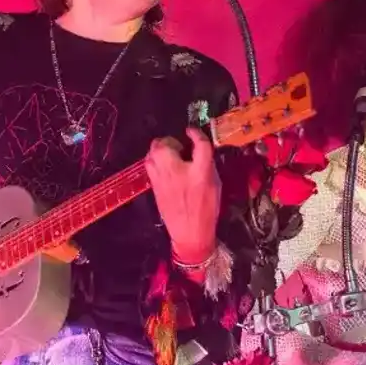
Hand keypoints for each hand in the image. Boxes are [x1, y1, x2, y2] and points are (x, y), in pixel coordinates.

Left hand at [146, 126, 221, 262]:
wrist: (190, 233)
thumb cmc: (206, 209)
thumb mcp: (215, 184)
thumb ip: (207, 164)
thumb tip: (198, 150)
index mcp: (200, 171)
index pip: (200, 144)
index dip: (196, 134)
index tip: (192, 131)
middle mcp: (178, 171)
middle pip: (165, 143)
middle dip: (171, 141)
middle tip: (181, 149)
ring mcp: (161, 177)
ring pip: (153, 152)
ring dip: (161, 150)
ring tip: (171, 157)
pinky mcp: (153, 185)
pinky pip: (150, 164)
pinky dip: (156, 161)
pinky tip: (166, 169)